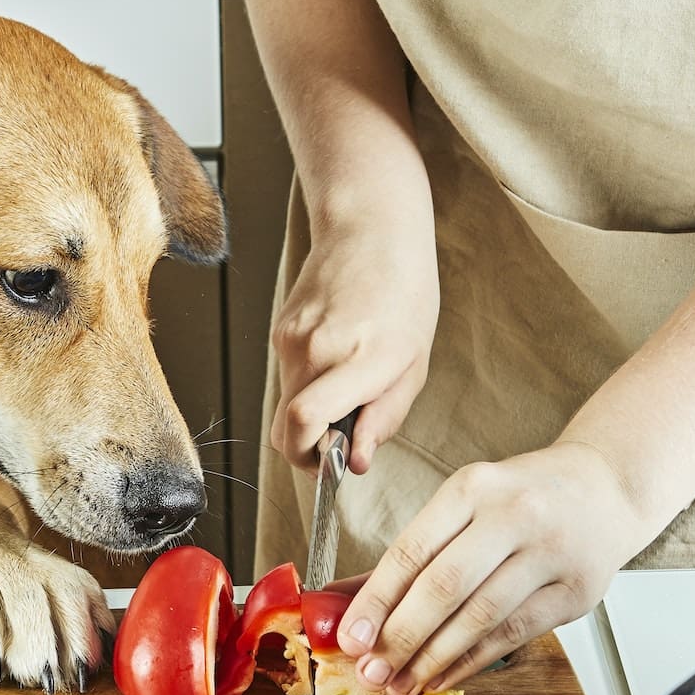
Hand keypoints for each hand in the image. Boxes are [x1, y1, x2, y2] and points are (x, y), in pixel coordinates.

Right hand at [269, 209, 437, 472]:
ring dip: (311, 414)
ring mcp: (291, 340)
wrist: (370, 229)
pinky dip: (307, 386)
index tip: (331, 466)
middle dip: (308, 448)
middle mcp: (315, 350)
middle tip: (341, 439)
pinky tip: (336, 358)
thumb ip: (385, 418)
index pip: (304, 422)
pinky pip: (287, 380)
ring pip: (284, 406)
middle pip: (286, 429)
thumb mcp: (414, 364)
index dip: (310, 459)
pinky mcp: (280, 332)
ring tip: (348, 385)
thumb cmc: (404, 292)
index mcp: (359, 359)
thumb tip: (356, 462)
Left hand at [335, 442, 652, 694]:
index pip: (413, 549)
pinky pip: (513, 635)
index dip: (377, 600)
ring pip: (480, 617)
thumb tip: (344, 600)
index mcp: (473, 488)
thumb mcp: (464, 504)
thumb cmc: (524, 497)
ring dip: (433, 658)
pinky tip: (442, 676)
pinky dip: (471, 661)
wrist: (606, 488)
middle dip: (401, 637)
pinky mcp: (575, 591)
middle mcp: (514, 515)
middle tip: (372, 670)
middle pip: (445, 586)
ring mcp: (550, 553)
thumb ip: (410, 553)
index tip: (351, 637)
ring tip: (401, 682)